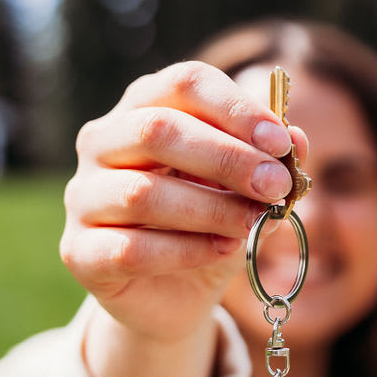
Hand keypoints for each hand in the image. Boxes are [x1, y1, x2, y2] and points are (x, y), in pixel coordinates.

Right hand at [60, 61, 304, 344]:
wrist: (176, 294)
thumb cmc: (211, 223)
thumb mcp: (248, 190)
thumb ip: (270, 162)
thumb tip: (297, 140)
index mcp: (143, 107)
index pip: (182, 82)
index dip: (234, 106)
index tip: (280, 142)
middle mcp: (102, 142)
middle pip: (157, 129)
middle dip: (226, 158)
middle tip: (275, 185)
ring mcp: (82, 196)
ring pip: (142, 193)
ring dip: (210, 209)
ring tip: (253, 224)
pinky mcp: (79, 251)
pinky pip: (130, 248)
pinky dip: (186, 250)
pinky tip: (226, 251)